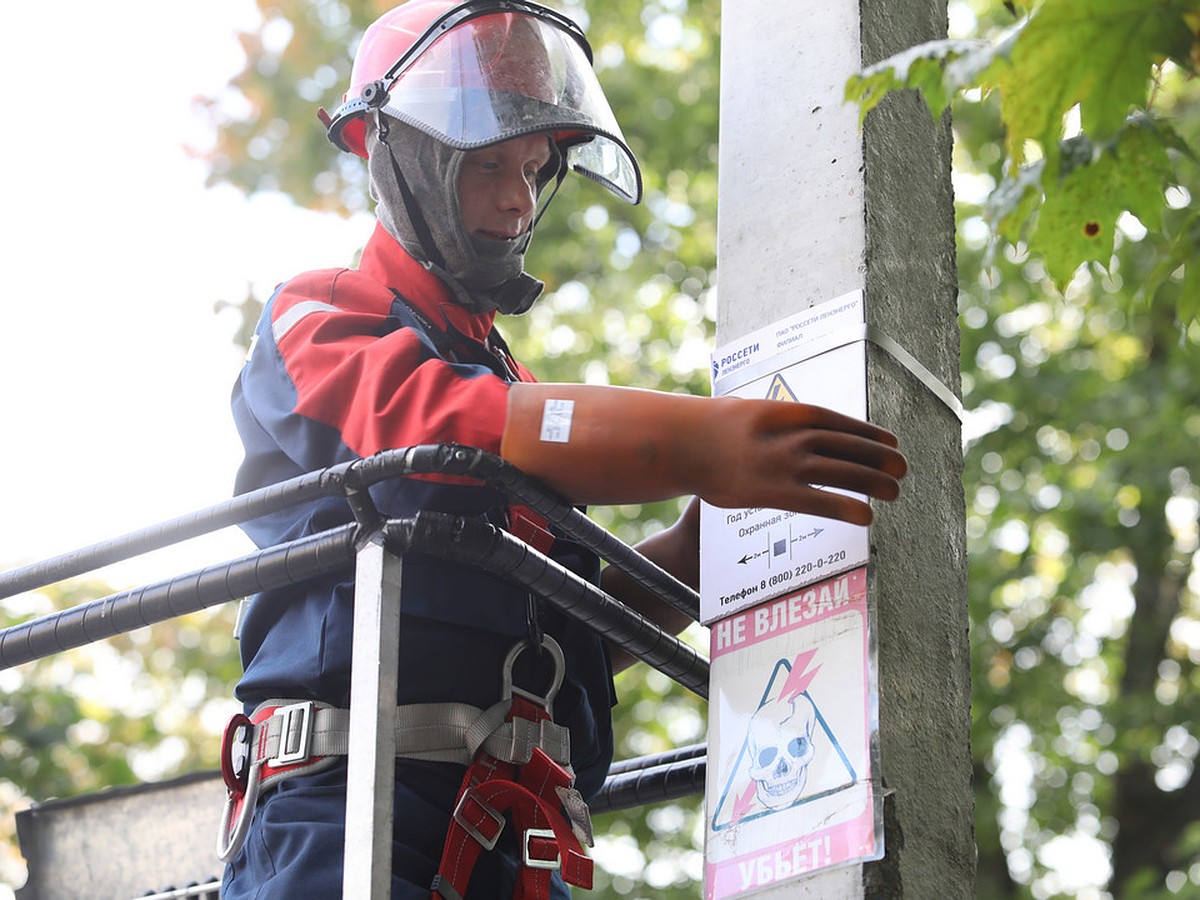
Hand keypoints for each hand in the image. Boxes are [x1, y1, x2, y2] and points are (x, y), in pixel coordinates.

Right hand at [688, 398, 905, 524]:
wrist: (683, 441)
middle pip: (850, 446)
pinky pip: (820, 502)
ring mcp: (786, 463)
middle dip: (880, 458)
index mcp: (790, 411)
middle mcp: (794, 435)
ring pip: (843, 472)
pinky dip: (847, 508)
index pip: (842, 422)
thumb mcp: (752, 411)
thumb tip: (802, 424)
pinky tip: (867, 517)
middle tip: (902, 468)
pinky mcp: (774, 491)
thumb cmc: (713, 428)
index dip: (870, 433)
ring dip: (874, 482)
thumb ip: (780, 421)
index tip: (891, 441)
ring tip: (895, 491)